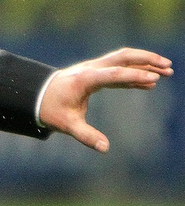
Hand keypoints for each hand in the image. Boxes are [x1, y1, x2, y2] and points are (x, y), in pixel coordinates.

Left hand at [38, 48, 173, 151]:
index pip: (113, 74)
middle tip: (168, 67)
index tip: (154, 79)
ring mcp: (93, 69)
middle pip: (122, 57)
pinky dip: (135, 74)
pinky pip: (119, 70)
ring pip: (122, 60)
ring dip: (144, 63)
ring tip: (167, 72)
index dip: (134, 76)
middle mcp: (90, 69)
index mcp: (85, 79)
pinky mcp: (95, 73)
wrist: (36, 95)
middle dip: (146, 60)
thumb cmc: (50, 110)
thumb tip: (104, 148)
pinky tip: (150, 83)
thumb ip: (86, 135)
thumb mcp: (66, 125)